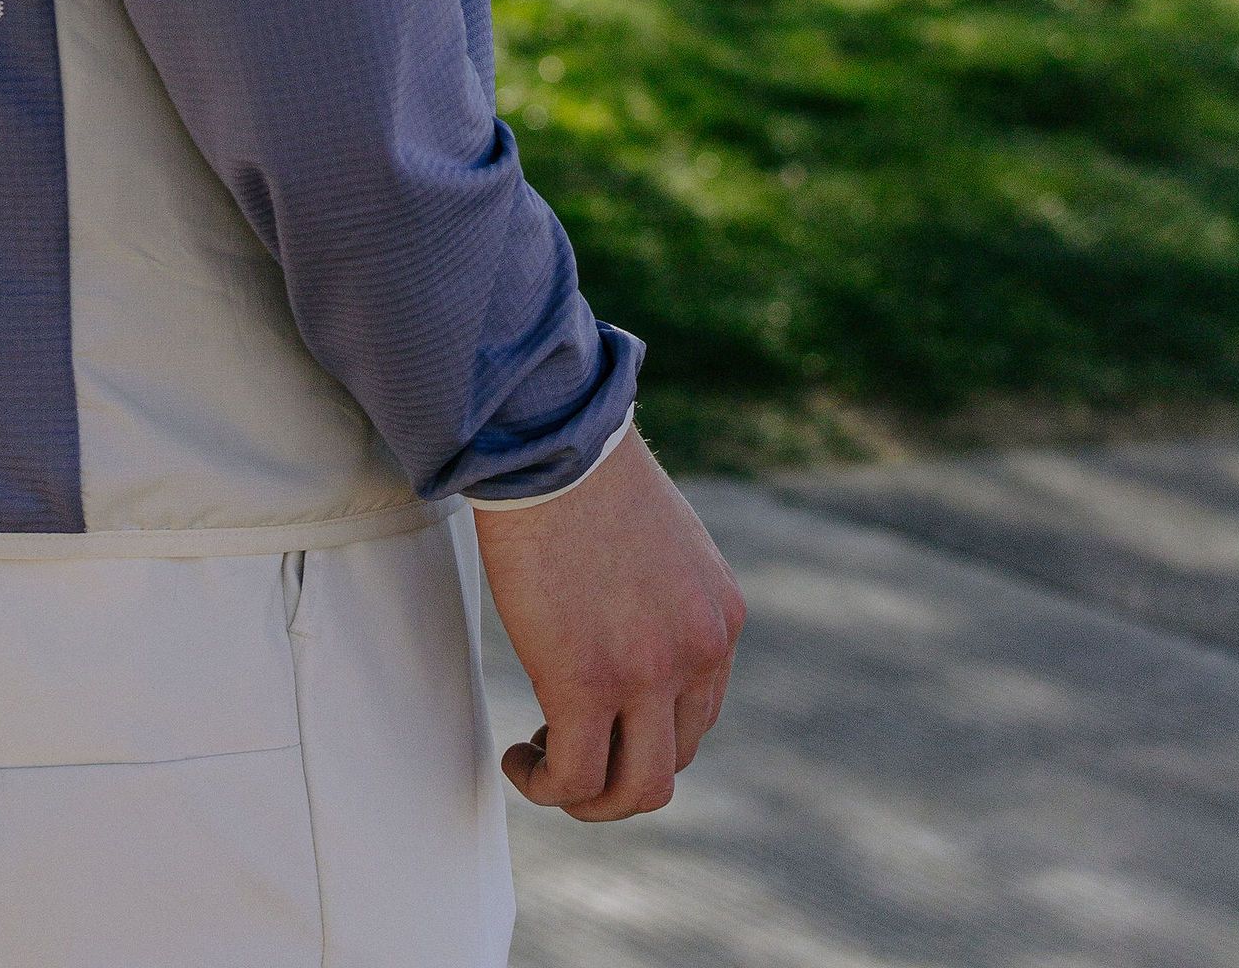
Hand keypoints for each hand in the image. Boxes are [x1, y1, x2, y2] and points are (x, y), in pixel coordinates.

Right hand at [474, 425, 744, 820]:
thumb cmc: (585, 471)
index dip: (644, 733)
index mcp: (719, 618)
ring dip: (588, 797)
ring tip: (542, 768)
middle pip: (673, 761)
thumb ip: (668, 595)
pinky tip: (519, 760)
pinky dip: (546, 785)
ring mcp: (648, 674)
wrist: (550, 441)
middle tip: (565, 748)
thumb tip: (631, 628)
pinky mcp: (587, 683)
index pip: (699, 715)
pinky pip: (575, 776)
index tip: (597, 719)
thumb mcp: (664, 540)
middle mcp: (699, 653)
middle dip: (618, 772)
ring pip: (636, 790)